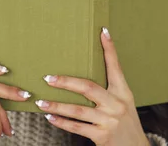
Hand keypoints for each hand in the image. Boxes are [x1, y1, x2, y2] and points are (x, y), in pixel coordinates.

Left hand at [36, 27, 149, 145]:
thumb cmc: (126, 124)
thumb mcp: (123, 103)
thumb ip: (108, 91)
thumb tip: (84, 76)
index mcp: (123, 92)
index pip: (115, 66)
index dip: (109, 49)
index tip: (102, 32)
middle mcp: (117, 103)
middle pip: (88, 87)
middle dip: (66, 82)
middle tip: (48, 78)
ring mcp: (109, 120)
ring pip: (78, 110)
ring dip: (57, 106)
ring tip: (41, 102)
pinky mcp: (102, 135)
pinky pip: (77, 127)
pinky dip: (62, 123)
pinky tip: (50, 118)